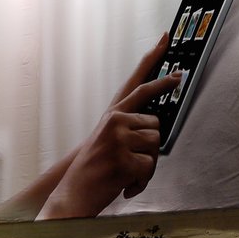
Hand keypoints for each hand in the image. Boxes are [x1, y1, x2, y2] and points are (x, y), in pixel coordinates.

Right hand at [37, 36, 180, 218]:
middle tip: (134, 163)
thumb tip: (152, 132)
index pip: (139, 86)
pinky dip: (141, 181)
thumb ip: (128, 131)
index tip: (167, 43)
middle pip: (156, 124)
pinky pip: (150, 167)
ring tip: (126, 175)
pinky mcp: (124, 158)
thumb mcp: (108, 142)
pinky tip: (125, 186)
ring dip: (147, 165)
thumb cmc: (92, 170)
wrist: (72, 193)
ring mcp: (119, 139)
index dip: (158, 70)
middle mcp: (115, 121)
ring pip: (156, 145)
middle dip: (149, 147)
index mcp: (112, 115)